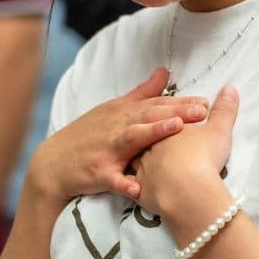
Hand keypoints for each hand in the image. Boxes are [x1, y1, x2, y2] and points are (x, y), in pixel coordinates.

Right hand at [27, 67, 208, 202]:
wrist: (53, 163)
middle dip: (176, 112)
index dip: (180, 102)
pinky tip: (139, 187)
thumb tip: (165, 71)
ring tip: (177, 129)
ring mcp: (106, 150)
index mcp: (122, 112)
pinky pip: (112, 179)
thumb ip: (142, 92)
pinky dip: (124, 182)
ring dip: (153, 133)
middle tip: (203, 111)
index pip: (155, 104)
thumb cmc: (88, 135)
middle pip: (149, 116)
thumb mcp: (113, 110)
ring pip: (132, 139)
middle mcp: (116, 127)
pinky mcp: (97, 173)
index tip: (206, 101)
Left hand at [135, 85, 238, 218]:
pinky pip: (134, 187)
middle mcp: (150, 143)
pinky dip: (133, 187)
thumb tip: (230, 89)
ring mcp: (142, 167)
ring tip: (145, 158)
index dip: (175, 116)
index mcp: (167, 127)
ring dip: (139, 157)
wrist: (186, 190)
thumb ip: (223, 110)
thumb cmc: (203, 157)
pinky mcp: (140, 190)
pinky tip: (134, 188)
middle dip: (154, 133)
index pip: (168, 117)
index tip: (181, 121)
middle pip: (148, 133)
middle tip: (161, 139)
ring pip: (136, 158)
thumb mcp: (219, 130)